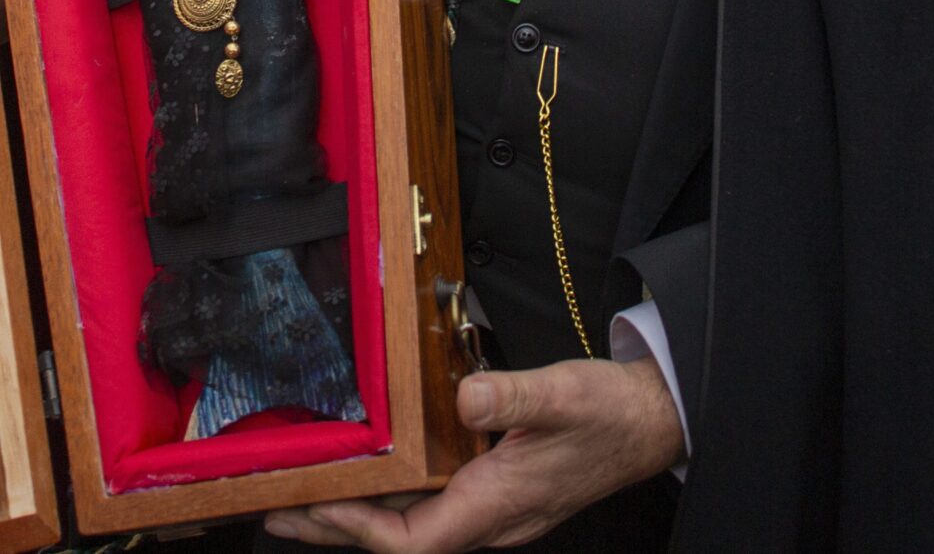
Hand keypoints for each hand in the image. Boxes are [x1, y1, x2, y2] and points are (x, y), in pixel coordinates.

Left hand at [262, 357, 685, 551]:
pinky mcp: (498, 489)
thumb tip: (466, 397)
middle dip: (338, 526)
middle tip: (279, 506)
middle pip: (400, 539)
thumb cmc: (612, 413)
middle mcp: (490, 517)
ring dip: (360, 511)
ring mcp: (494, 507)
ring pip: (414, 522)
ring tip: (307, 491)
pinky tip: (373, 469)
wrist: (654, 419)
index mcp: (498, 504)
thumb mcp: (563, 394)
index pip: (413, 541)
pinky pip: (433, 501)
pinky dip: (394, 490)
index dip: (359, 531)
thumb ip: (513, 397)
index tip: (313, 508)